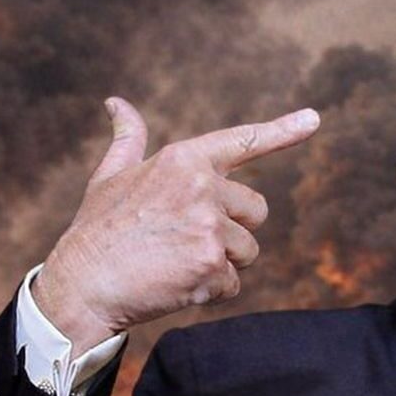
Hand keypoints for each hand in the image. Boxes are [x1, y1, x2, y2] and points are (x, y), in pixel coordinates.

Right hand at [33, 97, 319, 355]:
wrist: (82, 286)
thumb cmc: (97, 232)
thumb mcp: (110, 178)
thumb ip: (128, 141)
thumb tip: (117, 104)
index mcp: (183, 159)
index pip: (242, 141)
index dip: (283, 131)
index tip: (314, 119)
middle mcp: (202, 186)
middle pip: (257, 210)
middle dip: (233, 230)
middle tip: (185, 240)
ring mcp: (209, 226)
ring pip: (248, 251)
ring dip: (221, 264)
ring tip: (176, 263)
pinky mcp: (213, 265)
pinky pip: (234, 283)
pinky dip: (211, 291)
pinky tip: (176, 285)